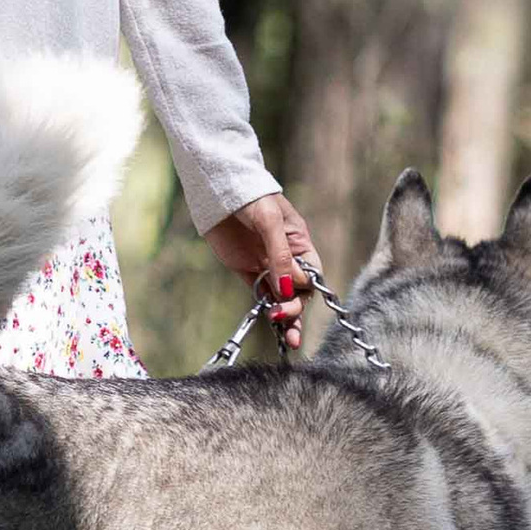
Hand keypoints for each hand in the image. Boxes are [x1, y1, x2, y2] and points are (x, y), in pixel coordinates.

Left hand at [203, 189, 319, 348]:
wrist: (219, 189)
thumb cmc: (252, 198)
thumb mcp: (270, 222)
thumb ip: (280, 256)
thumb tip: (288, 289)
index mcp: (300, 243)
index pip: (311, 274)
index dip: (303, 288)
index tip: (289, 292)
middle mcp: (286, 258)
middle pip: (298, 291)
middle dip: (295, 310)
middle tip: (283, 319)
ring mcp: (266, 265)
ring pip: (281, 298)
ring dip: (285, 317)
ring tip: (289, 340)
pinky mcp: (247, 270)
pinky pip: (260, 295)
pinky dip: (266, 309)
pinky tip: (270, 323)